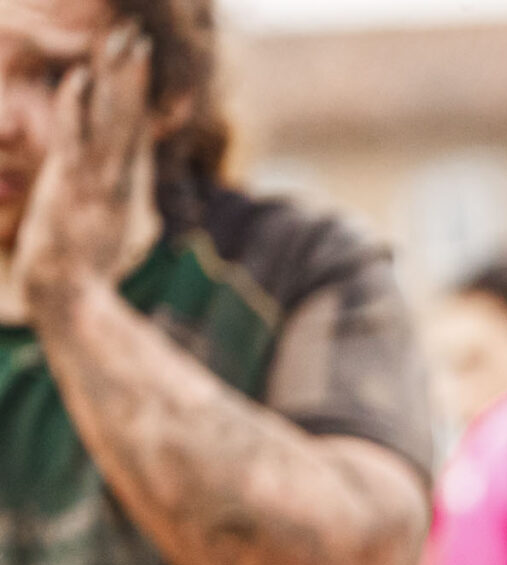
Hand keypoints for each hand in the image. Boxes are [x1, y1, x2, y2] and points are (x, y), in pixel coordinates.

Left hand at [16, 23, 151, 317]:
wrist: (71, 293)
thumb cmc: (86, 262)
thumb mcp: (115, 220)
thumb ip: (122, 187)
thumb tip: (129, 163)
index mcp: (125, 178)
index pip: (134, 123)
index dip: (138, 87)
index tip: (140, 54)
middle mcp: (116, 174)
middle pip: (127, 112)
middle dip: (131, 72)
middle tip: (137, 34)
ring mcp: (97, 178)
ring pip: (110, 117)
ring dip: (115, 78)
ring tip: (121, 42)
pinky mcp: (74, 186)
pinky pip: (77, 137)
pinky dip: (79, 106)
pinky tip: (80, 79)